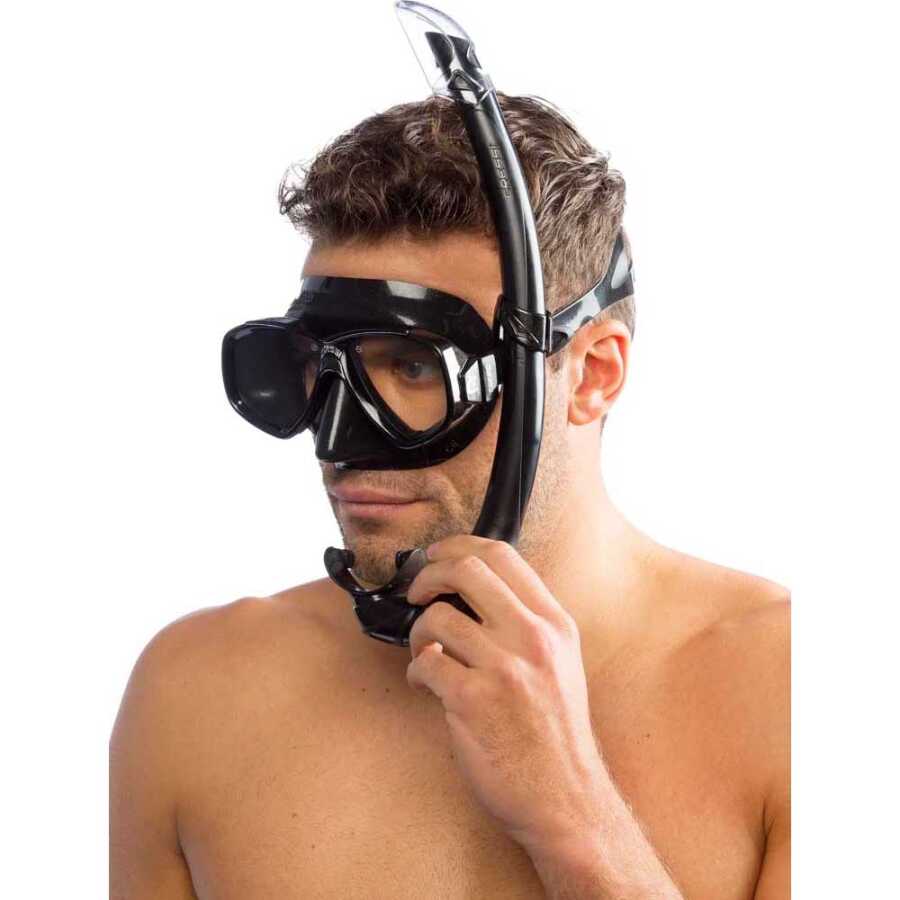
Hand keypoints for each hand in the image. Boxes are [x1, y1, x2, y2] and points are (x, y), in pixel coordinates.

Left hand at [405, 535, 608, 853]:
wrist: (566, 798)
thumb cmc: (556, 732)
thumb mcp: (560, 662)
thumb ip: (525, 622)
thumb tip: (470, 591)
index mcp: (554, 622)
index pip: (501, 554)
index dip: (458, 546)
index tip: (436, 556)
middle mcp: (532, 637)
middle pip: (465, 569)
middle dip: (427, 574)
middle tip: (415, 591)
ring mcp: (504, 668)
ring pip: (436, 618)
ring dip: (418, 634)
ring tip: (425, 654)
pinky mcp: (474, 701)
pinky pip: (425, 664)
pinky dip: (416, 672)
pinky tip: (426, 685)